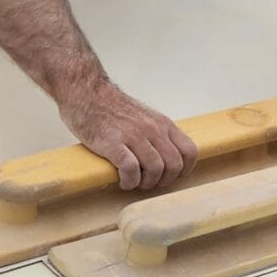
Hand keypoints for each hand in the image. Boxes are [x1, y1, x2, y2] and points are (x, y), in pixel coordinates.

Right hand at [62, 82, 194, 190]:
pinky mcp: (113, 143)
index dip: (184, 170)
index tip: (172, 177)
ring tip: (134, 182)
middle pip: (174, 165)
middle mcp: (152, 129)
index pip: (189, 151)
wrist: (86, 93)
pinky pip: (131, 170)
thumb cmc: (112, 107)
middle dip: (163, 181)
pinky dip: (129, 182)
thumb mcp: (146, 116)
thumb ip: (158, 133)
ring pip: (155, 170)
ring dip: (146, 184)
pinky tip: (122, 180)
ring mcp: (134, 136)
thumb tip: (168, 156)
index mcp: (163, 123)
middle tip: (149, 182)